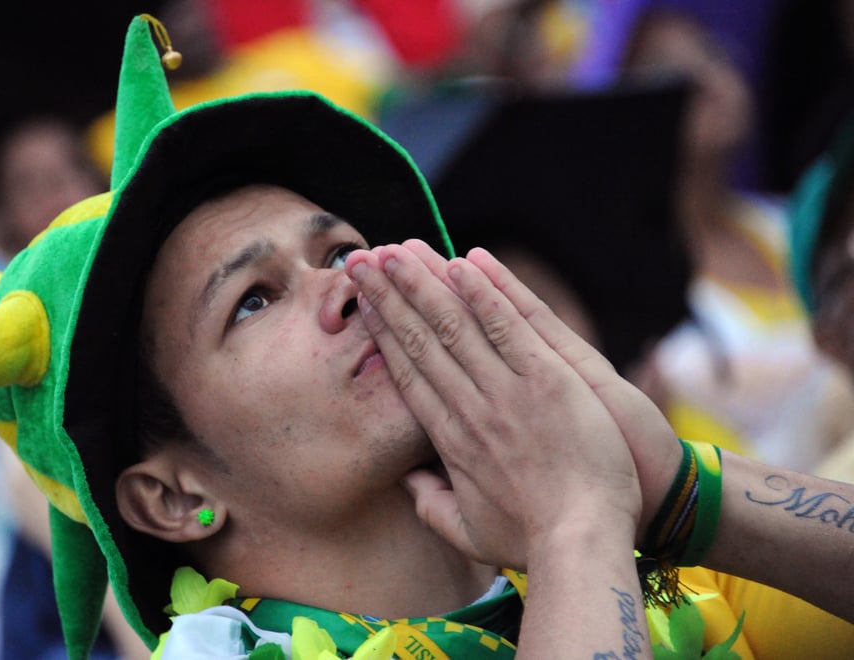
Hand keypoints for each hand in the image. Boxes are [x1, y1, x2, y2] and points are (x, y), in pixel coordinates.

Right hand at [345, 243, 640, 567]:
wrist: (582, 541)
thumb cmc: (531, 540)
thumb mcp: (468, 532)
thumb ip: (431, 504)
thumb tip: (406, 484)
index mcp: (450, 440)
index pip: (409, 374)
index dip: (384, 333)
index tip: (365, 305)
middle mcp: (469, 409)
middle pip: (421, 341)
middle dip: (390, 297)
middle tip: (363, 261)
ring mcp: (507, 392)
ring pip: (456, 326)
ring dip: (425, 283)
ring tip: (398, 249)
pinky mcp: (547, 381)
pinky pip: (510, 328)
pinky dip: (486, 295)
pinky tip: (463, 263)